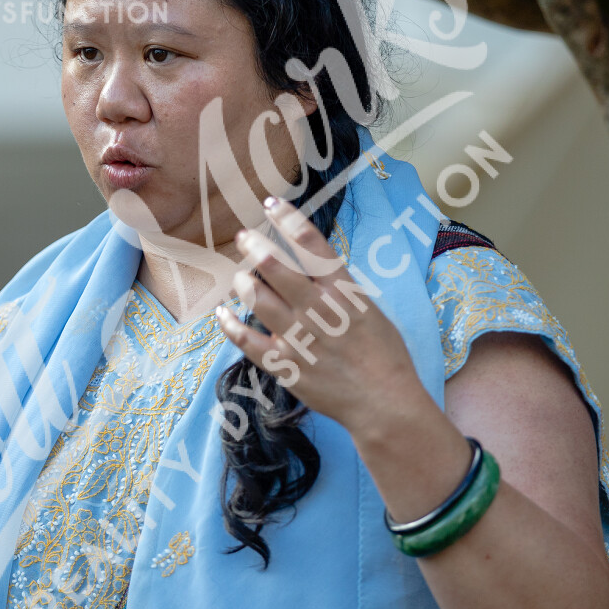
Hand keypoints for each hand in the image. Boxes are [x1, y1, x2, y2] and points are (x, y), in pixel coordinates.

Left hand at [214, 196, 425, 437]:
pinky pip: (246, 340)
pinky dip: (230, 325)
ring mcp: (298, 337)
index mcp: (343, 291)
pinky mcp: (284, 365)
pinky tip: (223, 314)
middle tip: (245, 238)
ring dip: (243, 281)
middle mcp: (318, 309)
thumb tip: (317, 271)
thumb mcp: (371, 311)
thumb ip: (341, 290)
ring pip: (256, 297)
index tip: (271, 205)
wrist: (384, 402)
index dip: (288, 219)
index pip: (311, 244)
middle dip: (255, 245)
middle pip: (275, 265)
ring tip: (239, 276)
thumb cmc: (385, 357)